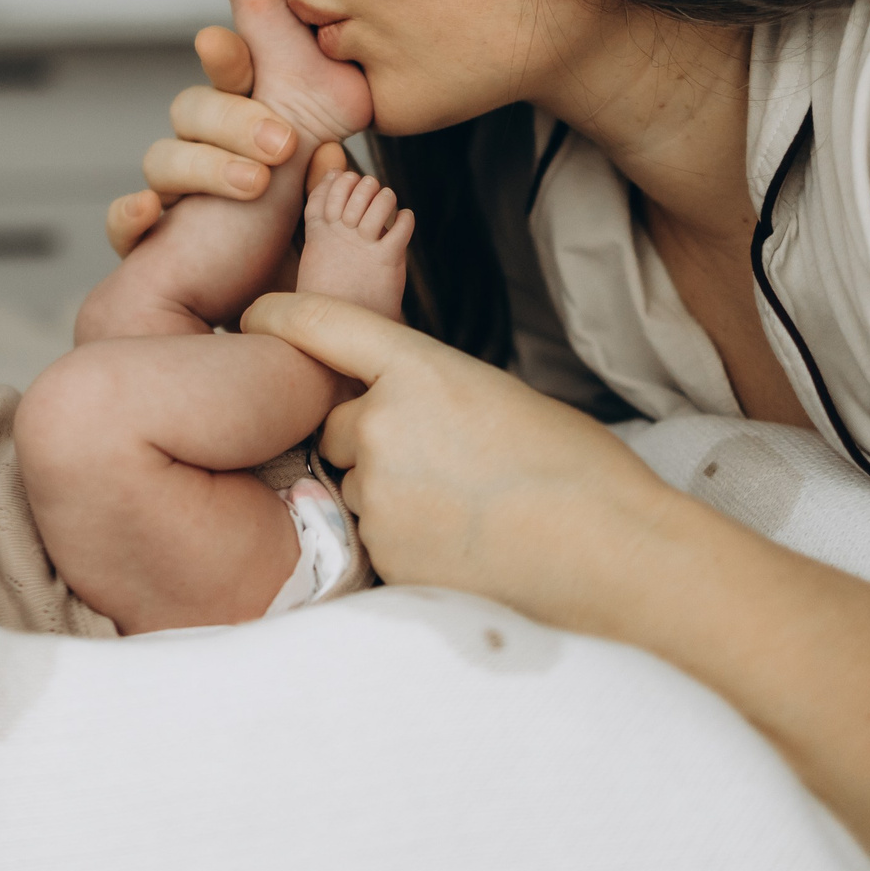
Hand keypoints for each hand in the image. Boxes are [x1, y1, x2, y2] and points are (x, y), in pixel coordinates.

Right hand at [106, 23, 353, 256]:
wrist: (271, 325)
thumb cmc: (298, 257)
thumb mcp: (325, 209)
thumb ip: (326, 173)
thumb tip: (329, 154)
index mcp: (246, 130)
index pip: (231, 76)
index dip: (226, 55)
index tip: (224, 41)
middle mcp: (201, 154)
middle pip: (192, 108)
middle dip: (235, 118)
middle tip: (283, 143)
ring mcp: (170, 197)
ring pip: (161, 157)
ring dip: (206, 165)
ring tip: (254, 185)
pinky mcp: (147, 245)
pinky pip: (121, 222)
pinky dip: (131, 213)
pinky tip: (150, 210)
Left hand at [240, 291, 681, 636]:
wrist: (615, 554)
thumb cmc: (578, 471)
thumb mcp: (500, 396)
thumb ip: (430, 389)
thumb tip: (396, 401)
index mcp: (420, 369)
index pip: (319, 323)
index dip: (277, 315)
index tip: (253, 316)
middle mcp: (384, 425)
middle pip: (339, 423)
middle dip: (370, 438)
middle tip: (444, 463)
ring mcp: (379, 494)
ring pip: (355, 483)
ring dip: (389, 492)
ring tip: (467, 508)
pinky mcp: (384, 554)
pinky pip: (372, 535)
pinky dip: (405, 537)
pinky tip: (463, 544)